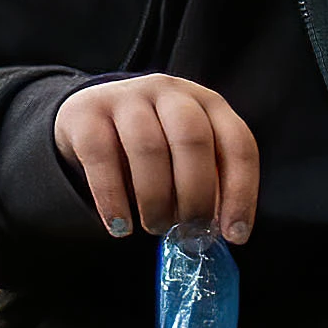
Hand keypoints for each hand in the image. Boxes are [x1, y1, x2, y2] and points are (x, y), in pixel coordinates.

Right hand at [53, 72, 262, 240]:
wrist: (88, 120)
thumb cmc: (153, 149)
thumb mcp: (187, 159)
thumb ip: (207, 186)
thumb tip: (219, 231)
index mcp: (208, 104)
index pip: (238, 144)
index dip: (241, 192)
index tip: (235, 235)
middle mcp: (170, 92)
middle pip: (193, 140)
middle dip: (196, 196)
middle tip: (189, 232)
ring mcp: (126, 96)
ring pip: (148, 148)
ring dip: (156, 200)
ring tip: (155, 227)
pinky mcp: (86, 111)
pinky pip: (102, 156)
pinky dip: (113, 199)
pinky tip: (120, 226)